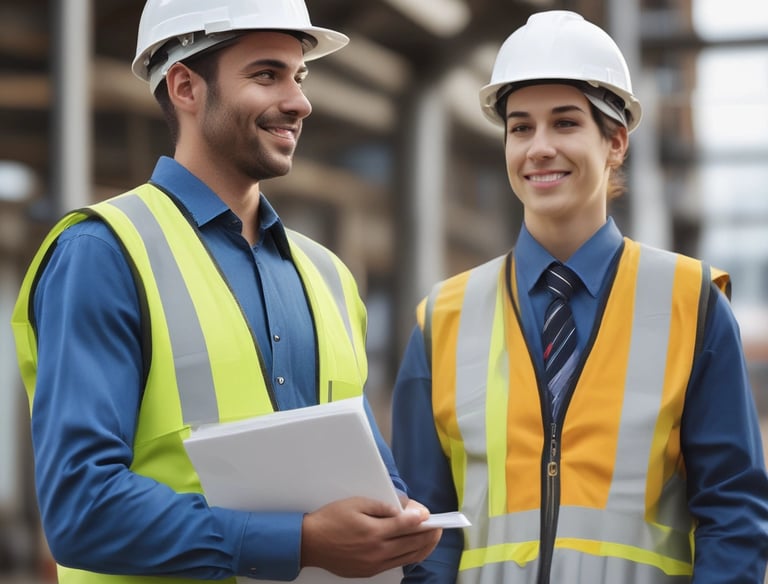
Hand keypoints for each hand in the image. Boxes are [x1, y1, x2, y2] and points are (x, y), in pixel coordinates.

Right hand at [301, 496, 442, 577]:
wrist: (309, 543)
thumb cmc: (331, 519)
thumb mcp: (356, 503)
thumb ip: (382, 506)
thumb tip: (403, 511)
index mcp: (374, 531)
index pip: (406, 525)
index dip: (421, 520)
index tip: (429, 515)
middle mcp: (377, 551)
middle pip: (412, 543)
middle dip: (428, 534)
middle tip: (439, 526)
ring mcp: (374, 564)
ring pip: (408, 557)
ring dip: (424, 547)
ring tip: (433, 538)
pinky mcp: (369, 572)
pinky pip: (396, 565)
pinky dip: (410, 557)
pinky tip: (415, 550)